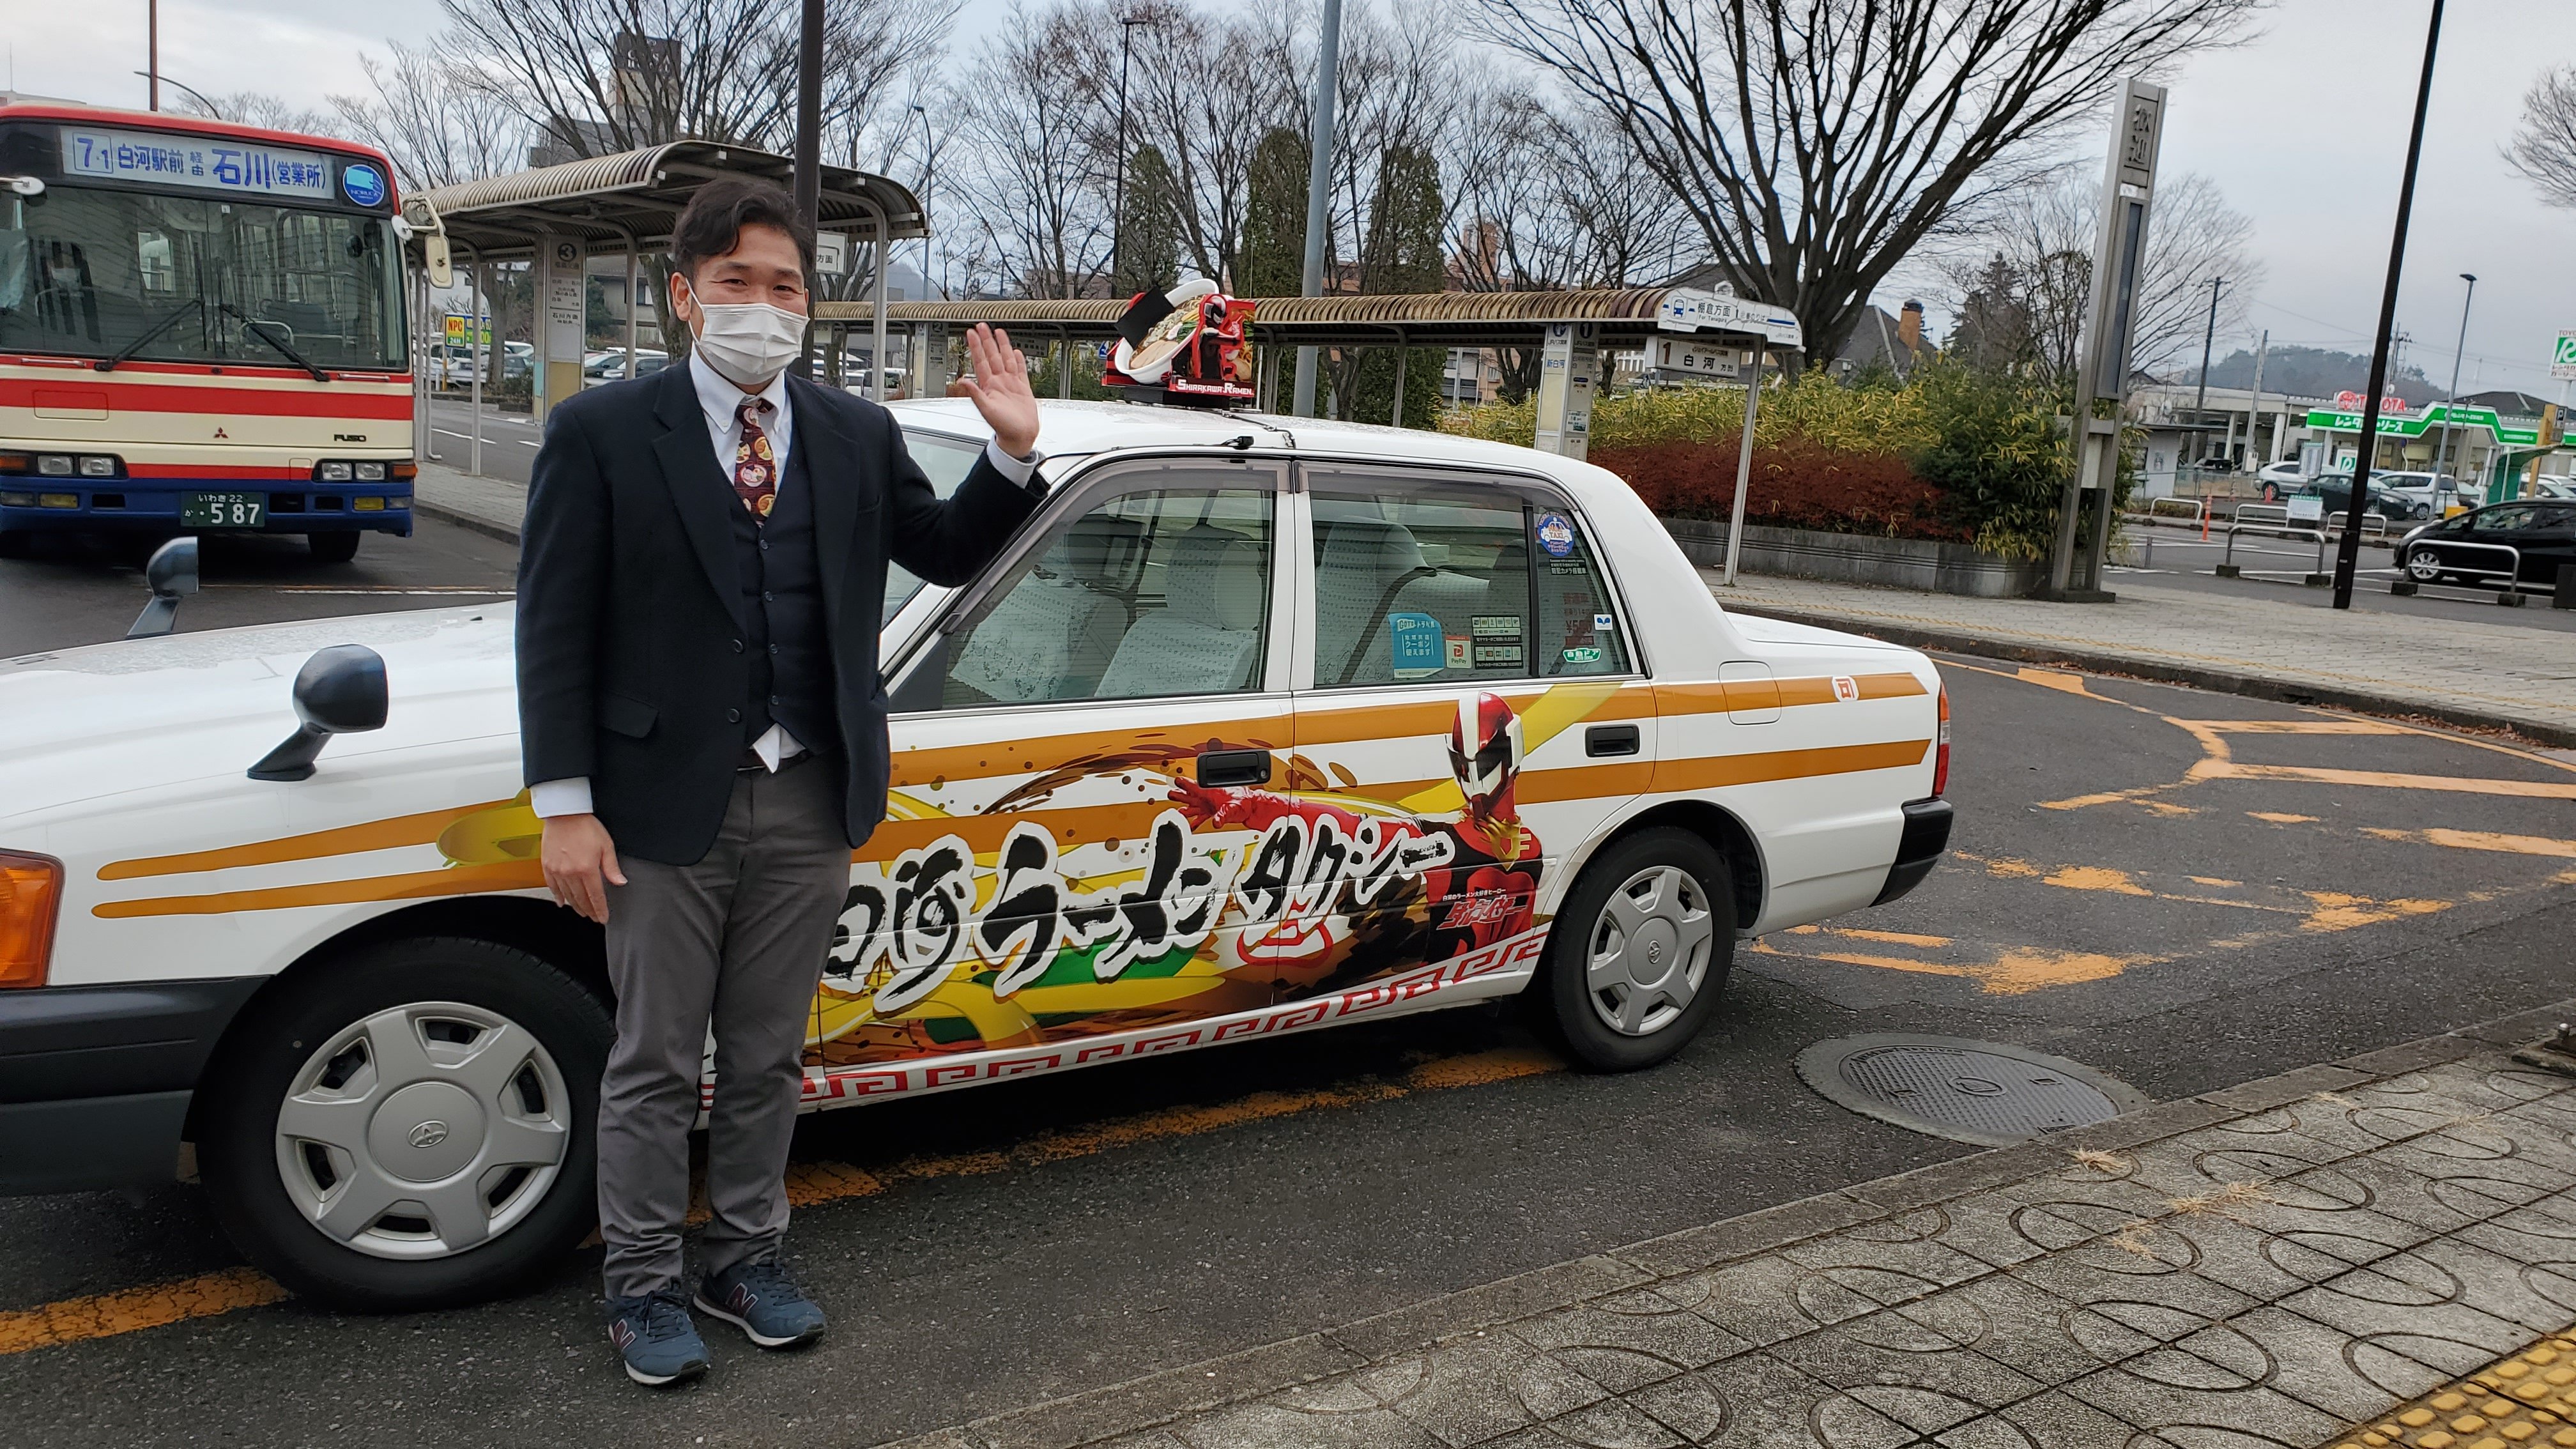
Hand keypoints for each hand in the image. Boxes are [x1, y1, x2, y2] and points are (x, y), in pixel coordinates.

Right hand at [540, 813, 625, 923]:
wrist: (564, 814)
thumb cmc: (585, 826)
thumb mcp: (606, 845)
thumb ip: (612, 867)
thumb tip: (620, 882)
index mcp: (587, 869)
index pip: (596, 897)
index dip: (600, 910)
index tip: (603, 918)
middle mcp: (571, 873)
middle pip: (581, 899)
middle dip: (589, 910)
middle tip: (593, 917)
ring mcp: (557, 870)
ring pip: (567, 895)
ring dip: (575, 906)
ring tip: (581, 912)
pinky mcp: (547, 866)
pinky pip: (552, 887)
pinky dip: (557, 896)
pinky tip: (561, 902)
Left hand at [956, 323, 1039, 461]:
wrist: (1020, 437)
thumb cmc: (1003, 427)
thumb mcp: (986, 409)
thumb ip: (975, 394)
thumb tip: (961, 381)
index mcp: (989, 385)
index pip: (980, 360)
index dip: (975, 346)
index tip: (970, 333)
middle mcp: (999, 382)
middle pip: (992, 355)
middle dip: (987, 340)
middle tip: (982, 325)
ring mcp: (1010, 384)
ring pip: (1005, 359)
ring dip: (1001, 345)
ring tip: (998, 332)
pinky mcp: (1022, 388)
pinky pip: (1020, 370)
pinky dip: (1018, 360)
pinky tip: (1016, 352)